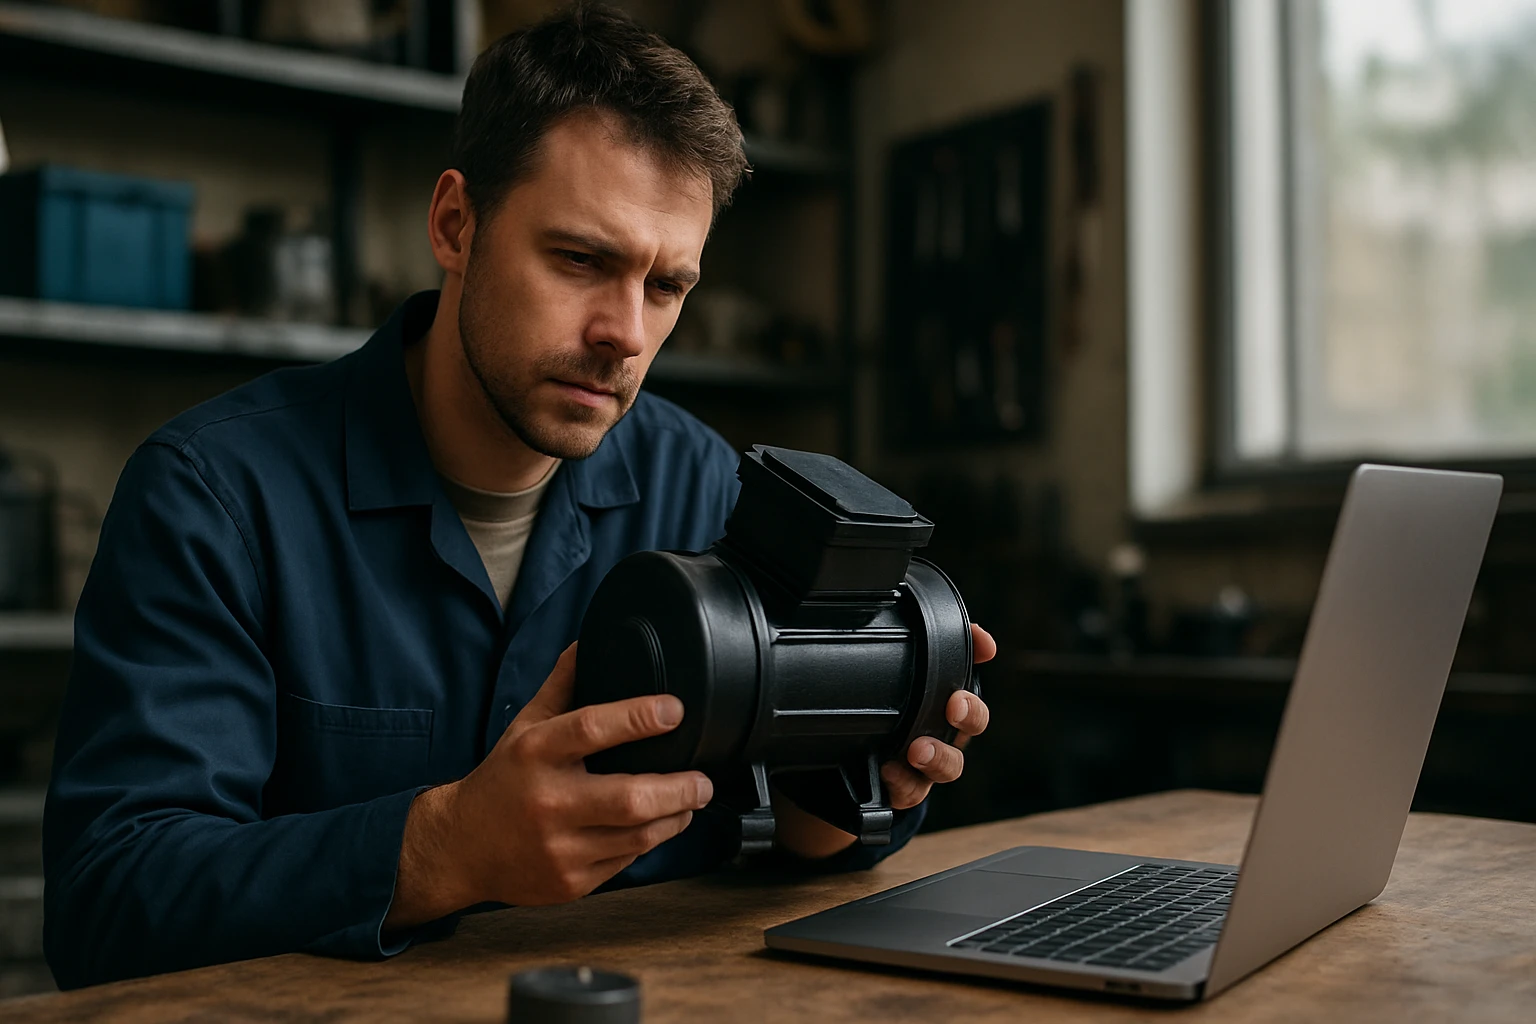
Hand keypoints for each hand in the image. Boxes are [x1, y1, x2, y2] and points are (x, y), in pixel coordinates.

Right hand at [384, 643, 712, 930]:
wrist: (460, 847)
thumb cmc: (502, 781)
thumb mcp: (524, 726)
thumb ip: (562, 685)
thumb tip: (588, 643)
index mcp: (536, 752)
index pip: (592, 728)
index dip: (639, 717)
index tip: (674, 710)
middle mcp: (549, 800)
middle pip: (629, 798)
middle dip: (679, 788)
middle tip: (702, 780)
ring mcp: (560, 847)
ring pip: (638, 836)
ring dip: (675, 817)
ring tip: (689, 801)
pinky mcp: (570, 882)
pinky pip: (626, 861)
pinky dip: (650, 842)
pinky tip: (658, 826)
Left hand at [772, 623, 996, 858]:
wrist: (848, 763)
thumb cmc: (883, 709)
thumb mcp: (888, 669)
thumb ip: (909, 638)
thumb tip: (926, 606)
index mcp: (944, 695)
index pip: (970, 664)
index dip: (979, 653)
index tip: (984, 647)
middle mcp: (944, 729)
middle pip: (973, 722)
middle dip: (970, 713)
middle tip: (954, 705)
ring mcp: (928, 763)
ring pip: (949, 765)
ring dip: (938, 756)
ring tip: (917, 750)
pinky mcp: (906, 788)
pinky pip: (913, 791)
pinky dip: (905, 784)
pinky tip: (888, 771)